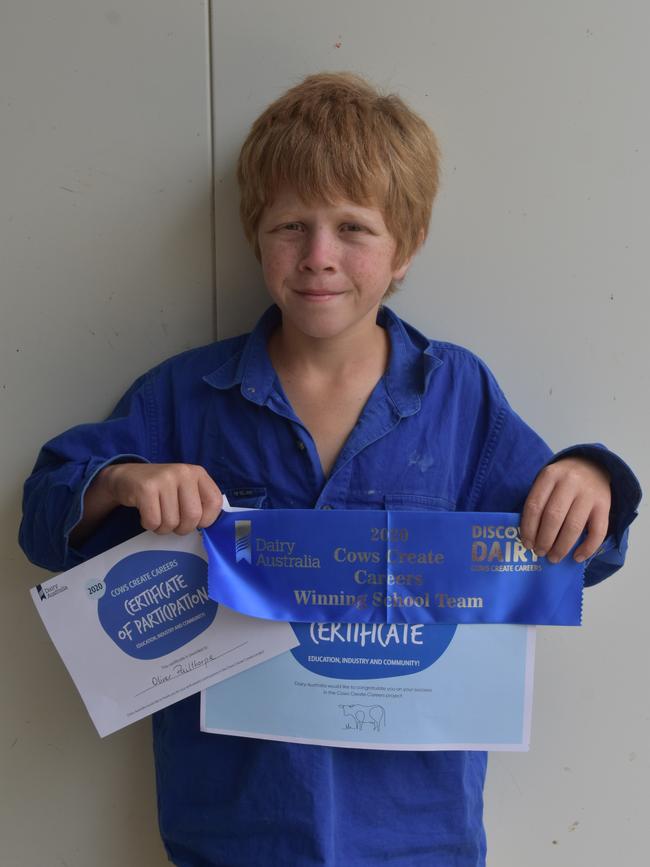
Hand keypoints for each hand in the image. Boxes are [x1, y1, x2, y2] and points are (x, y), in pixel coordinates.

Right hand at [98, 463, 222, 534]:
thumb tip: (209, 526)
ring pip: (171, 522)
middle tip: (173, 523)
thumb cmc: (160, 489)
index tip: (195, 521)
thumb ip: (199, 502)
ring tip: (157, 515)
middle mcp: (183, 473)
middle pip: (193, 516)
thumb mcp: (184, 489)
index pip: (215, 502)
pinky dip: (149, 525)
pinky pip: (153, 521)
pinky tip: (146, 513)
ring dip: (163, 527)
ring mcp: (164, 479)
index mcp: (197, 473)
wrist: (127, 477)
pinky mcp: (146, 488)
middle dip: (182, 528)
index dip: (206, 520)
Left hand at [519, 457, 610, 562]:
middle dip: (544, 540)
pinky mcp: (604, 505)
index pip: (534, 506)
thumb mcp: (546, 481)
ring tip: (554, 557)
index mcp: (549, 476)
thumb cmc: (562, 480)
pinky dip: (587, 548)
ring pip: (573, 526)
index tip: (526, 544)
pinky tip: (577, 557)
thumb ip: (539, 502)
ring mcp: (588, 494)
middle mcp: (569, 482)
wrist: (593, 465)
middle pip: (553, 517)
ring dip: (562, 547)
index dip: (528, 528)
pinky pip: (597, 531)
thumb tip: (531, 537)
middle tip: (539, 553)